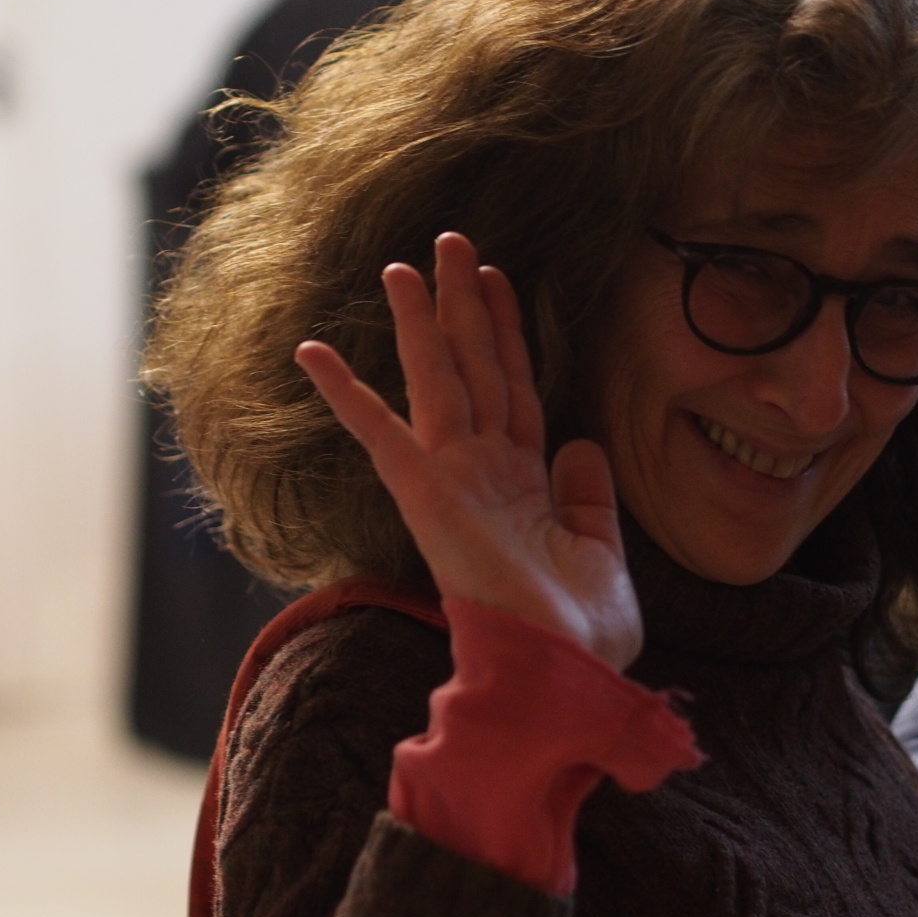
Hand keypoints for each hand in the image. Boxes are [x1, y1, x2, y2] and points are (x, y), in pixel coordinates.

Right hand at [295, 232, 642, 670]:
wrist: (566, 676)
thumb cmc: (584, 634)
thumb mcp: (603, 550)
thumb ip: (588, 495)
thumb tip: (580, 442)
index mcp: (526, 483)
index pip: (514, 387)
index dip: (506, 332)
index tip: (497, 279)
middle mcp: (485, 472)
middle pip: (475, 367)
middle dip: (463, 304)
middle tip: (453, 240)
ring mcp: (454, 481)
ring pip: (438, 380)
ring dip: (422, 321)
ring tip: (405, 263)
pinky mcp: (428, 497)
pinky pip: (381, 433)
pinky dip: (347, 392)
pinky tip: (314, 350)